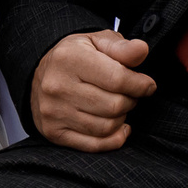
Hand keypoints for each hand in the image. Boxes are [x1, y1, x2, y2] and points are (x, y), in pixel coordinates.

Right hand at [31, 28, 155, 150]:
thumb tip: (142, 50)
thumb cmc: (74, 56)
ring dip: (122, 118)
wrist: (40, 76)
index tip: (147, 85)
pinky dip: (114, 139)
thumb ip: (121, 47)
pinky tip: (119, 127)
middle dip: (130, 101)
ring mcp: (54, 112)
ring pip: (107, 127)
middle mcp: (58, 86)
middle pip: (114, 105)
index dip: (140, 84)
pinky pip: (95, 145)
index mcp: (69, 58)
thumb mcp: (96, 42)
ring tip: (120, 106)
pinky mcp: (54, 132)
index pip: (117, 78)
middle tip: (130, 94)